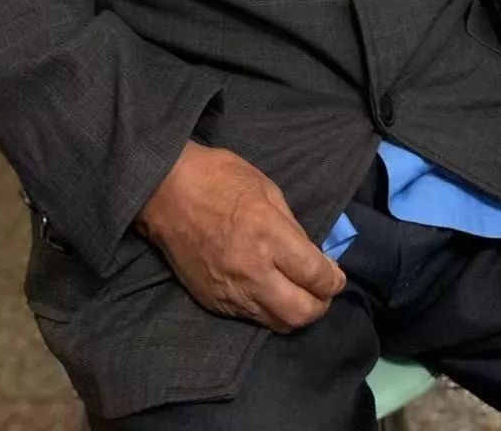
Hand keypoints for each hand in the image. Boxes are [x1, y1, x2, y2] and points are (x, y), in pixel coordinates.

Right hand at [133, 141, 347, 332]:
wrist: (164, 191)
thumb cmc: (218, 177)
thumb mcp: (265, 187)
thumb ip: (290, 225)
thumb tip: (310, 254)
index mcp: (268, 234)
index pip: (315, 275)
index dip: (334, 280)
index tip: (336, 276)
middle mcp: (252, 270)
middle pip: (300, 312)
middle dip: (320, 305)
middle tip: (323, 292)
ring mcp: (230, 290)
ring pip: (276, 323)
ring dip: (295, 314)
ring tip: (299, 297)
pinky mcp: (212, 300)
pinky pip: (250, 318)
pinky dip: (267, 310)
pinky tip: (269, 293)